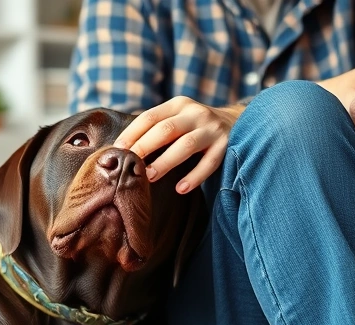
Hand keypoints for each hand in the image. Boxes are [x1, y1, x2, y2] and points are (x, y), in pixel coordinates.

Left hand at [113, 96, 241, 193]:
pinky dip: (194, 177)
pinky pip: (209, 163)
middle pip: (166, 130)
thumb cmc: (195, 127)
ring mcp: (212, 129)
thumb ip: (156, 128)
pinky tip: (181, 189)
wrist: (237, 122)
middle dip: (145, 147)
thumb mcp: (177, 118)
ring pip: (186, 145)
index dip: (132, 133)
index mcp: (178, 105)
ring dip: (166, 162)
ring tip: (150, 177)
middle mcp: (195, 113)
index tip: (117, 150)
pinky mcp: (226, 145)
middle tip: (130, 165)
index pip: (149, 117)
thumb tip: (121, 149)